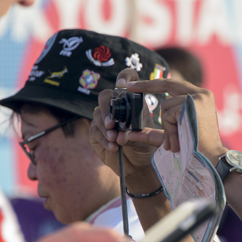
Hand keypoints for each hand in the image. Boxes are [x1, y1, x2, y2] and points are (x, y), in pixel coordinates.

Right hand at [89, 69, 164, 190]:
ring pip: (97, 114)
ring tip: (115, 139)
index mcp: (131, 101)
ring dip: (106, 128)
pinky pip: (95, 131)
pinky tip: (113, 147)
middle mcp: (116, 107)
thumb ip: (136, 132)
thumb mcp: (147, 136)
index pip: (126, 79)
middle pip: (105, 96)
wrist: (139, 164)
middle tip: (112, 123)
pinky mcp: (96, 132)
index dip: (124, 77)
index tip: (122, 86)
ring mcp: (104, 119)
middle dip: (107, 108)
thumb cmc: (146, 145)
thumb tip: (121, 134)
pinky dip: (104, 139)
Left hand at [122, 78, 227, 164]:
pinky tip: (180, 138)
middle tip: (127, 86)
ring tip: (177, 142)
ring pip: (166, 106)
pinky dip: (170, 129)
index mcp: (201, 98)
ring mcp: (198, 97)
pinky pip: (168, 115)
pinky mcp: (192, 105)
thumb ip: (156, 131)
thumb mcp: (174, 136)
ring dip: (167, 127)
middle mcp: (201, 94)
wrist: (210, 160)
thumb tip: (129, 134)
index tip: (135, 85)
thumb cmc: (195, 150)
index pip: (174, 85)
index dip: (153, 84)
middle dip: (145, 85)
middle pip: (167, 84)